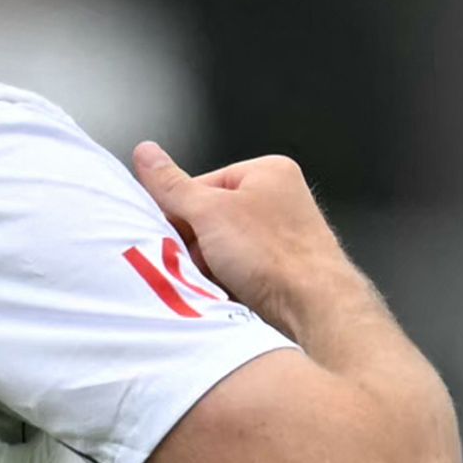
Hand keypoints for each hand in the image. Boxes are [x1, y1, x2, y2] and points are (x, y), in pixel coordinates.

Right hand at [131, 142, 349, 336]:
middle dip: (194, 244)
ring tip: (210, 280)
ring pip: (222, 248)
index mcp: (268, 172)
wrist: (314, 308)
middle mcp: (279, 200)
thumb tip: (147, 155)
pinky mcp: (281, 270)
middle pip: (210, 218)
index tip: (167, 232)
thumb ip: (173, 185)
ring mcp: (282, 237)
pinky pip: (238, 271)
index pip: (202, 184)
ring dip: (206, 267)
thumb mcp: (210, 212)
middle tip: (188, 260)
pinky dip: (224, 283)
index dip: (180, 211)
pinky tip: (224, 293)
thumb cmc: (277, 255)